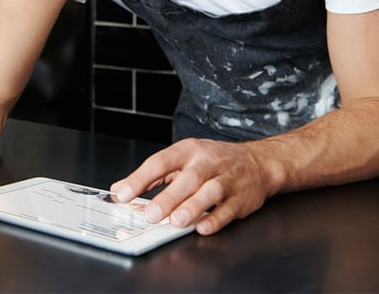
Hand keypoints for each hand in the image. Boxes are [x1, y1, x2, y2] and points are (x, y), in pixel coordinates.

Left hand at [111, 138, 268, 234]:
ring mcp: (226, 179)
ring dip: (192, 207)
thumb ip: (152, 175)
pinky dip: (216, 219)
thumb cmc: (213, 161)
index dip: (141, 178)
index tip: (123, 194)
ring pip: (210, 192)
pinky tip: (202, 227)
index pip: (161, 162)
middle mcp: (207, 162)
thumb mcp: (182, 159)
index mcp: (188, 150)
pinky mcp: (242, 198)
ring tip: (176, 221)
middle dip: (169, 197)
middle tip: (151, 214)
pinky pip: (229, 209)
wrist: (257, 162)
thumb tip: (120, 189)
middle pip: (188, 178)